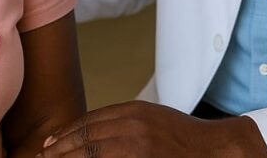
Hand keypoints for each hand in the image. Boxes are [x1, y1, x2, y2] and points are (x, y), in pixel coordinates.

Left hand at [37, 101, 266, 157]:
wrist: (216, 149)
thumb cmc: (183, 137)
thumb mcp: (151, 119)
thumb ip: (123, 123)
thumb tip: (91, 134)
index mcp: (134, 112)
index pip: (89, 122)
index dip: (66, 134)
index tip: (50, 145)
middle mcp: (134, 127)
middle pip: (87, 139)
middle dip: (62, 150)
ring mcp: (140, 148)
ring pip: (94, 154)